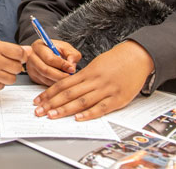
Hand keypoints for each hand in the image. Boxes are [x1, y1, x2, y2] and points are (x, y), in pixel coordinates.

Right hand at [0, 40, 27, 90]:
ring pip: (12, 79)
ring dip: (8, 75)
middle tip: (6, 63)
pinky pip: (2, 87)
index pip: (19, 53)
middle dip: (14, 65)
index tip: (20, 56)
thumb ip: (9, 48)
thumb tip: (27, 51)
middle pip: (18, 67)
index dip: (22, 55)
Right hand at [26, 39, 80, 85]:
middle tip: (70, 76)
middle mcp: (32, 57)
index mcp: (39, 47)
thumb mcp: (65, 47)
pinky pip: (44, 83)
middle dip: (60, 75)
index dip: (62, 65)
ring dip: (58, 81)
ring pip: (45, 79)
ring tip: (67, 78)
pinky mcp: (33, 76)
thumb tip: (71, 66)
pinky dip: (54, 84)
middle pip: (45, 70)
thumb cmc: (55, 49)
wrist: (45, 52)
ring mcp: (31, 68)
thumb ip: (72, 54)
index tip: (71, 68)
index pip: (49, 58)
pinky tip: (60, 80)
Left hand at [33, 40, 153, 120]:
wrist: (138, 57)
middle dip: (51, 103)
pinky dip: (89, 114)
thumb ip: (83, 77)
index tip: (38, 100)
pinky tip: (78, 118)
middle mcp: (94, 81)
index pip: (63, 84)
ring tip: (51, 115)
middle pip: (68, 93)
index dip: (49, 93)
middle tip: (38, 111)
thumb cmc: (116, 61)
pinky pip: (101, 108)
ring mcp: (105, 90)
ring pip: (81, 101)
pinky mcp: (118, 99)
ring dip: (65, 110)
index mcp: (87, 72)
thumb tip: (68, 87)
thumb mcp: (96, 65)